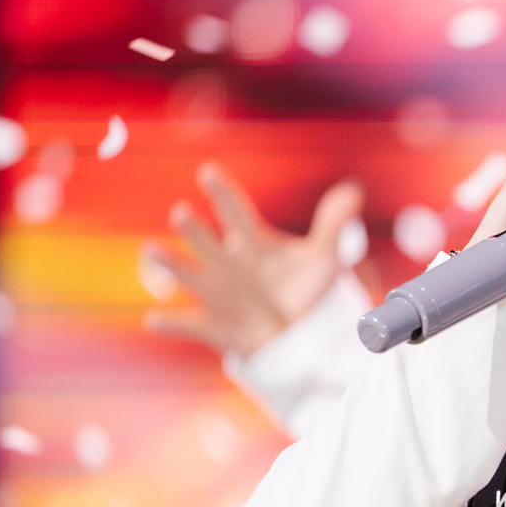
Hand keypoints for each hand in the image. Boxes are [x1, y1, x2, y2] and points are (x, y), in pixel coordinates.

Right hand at [143, 163, 363, 355]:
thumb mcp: (323, 258)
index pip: (236, 213)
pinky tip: (153, 320)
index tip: (208, 172)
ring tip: (152, 249)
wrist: (298, 334)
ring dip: (171, 264)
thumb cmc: (304, 291)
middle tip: (182, 213)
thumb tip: (353, 190)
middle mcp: (228, 264)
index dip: (224, 193)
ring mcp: (218, 294)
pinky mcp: (214, 325)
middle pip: (208, 241)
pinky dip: (171, 323)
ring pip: (189, 275)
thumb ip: (334, 223)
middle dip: (195, 229)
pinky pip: (187, 323)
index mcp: (252, 245)